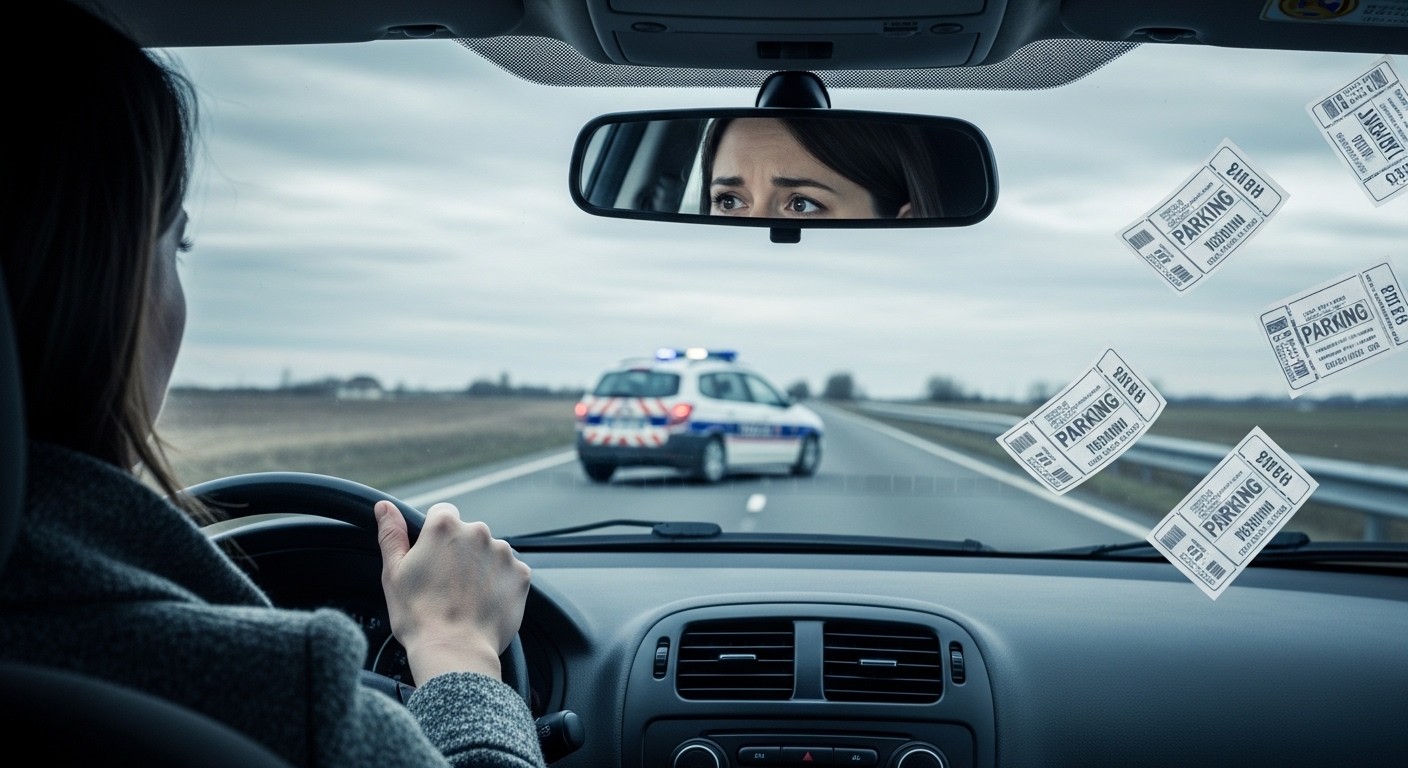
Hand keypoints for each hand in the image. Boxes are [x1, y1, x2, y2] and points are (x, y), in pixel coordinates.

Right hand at [373, 500, 530, 683]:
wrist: (455, 652)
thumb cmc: (419, 616)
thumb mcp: (394, 573)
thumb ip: (391, 534)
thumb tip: (384, 506)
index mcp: (445, 527)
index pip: (442, 513)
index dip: (434, 536)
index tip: (431, 559)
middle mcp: (478, 532)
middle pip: (468, 534)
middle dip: (459, 552)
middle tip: (446, 585)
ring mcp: (503, 553)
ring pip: (490, 553)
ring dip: (481, 567)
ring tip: (466, 598)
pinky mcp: (521, 574)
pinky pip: (510, 572)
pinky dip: (500, 584)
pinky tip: (484, 603)